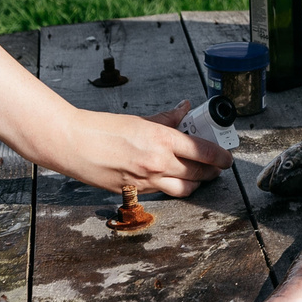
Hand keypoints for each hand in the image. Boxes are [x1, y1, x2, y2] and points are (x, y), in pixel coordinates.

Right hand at [36, 104, 229, 196]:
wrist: (74, 145)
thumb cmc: (102, 129)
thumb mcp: (140, 119)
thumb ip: (167, 118)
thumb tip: (184, 108)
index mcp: (162, 141)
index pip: (204, 152)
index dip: (221, 157)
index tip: (227, 157)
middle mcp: (158, 164)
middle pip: (199, 174)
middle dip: (213, 171)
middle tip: (218, 166)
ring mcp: (147, 181)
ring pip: (185, 189)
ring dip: (197, 184)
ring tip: (201, 177)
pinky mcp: (135, 192)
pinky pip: (164, 193)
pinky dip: (174, 187)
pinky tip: (174, 180)